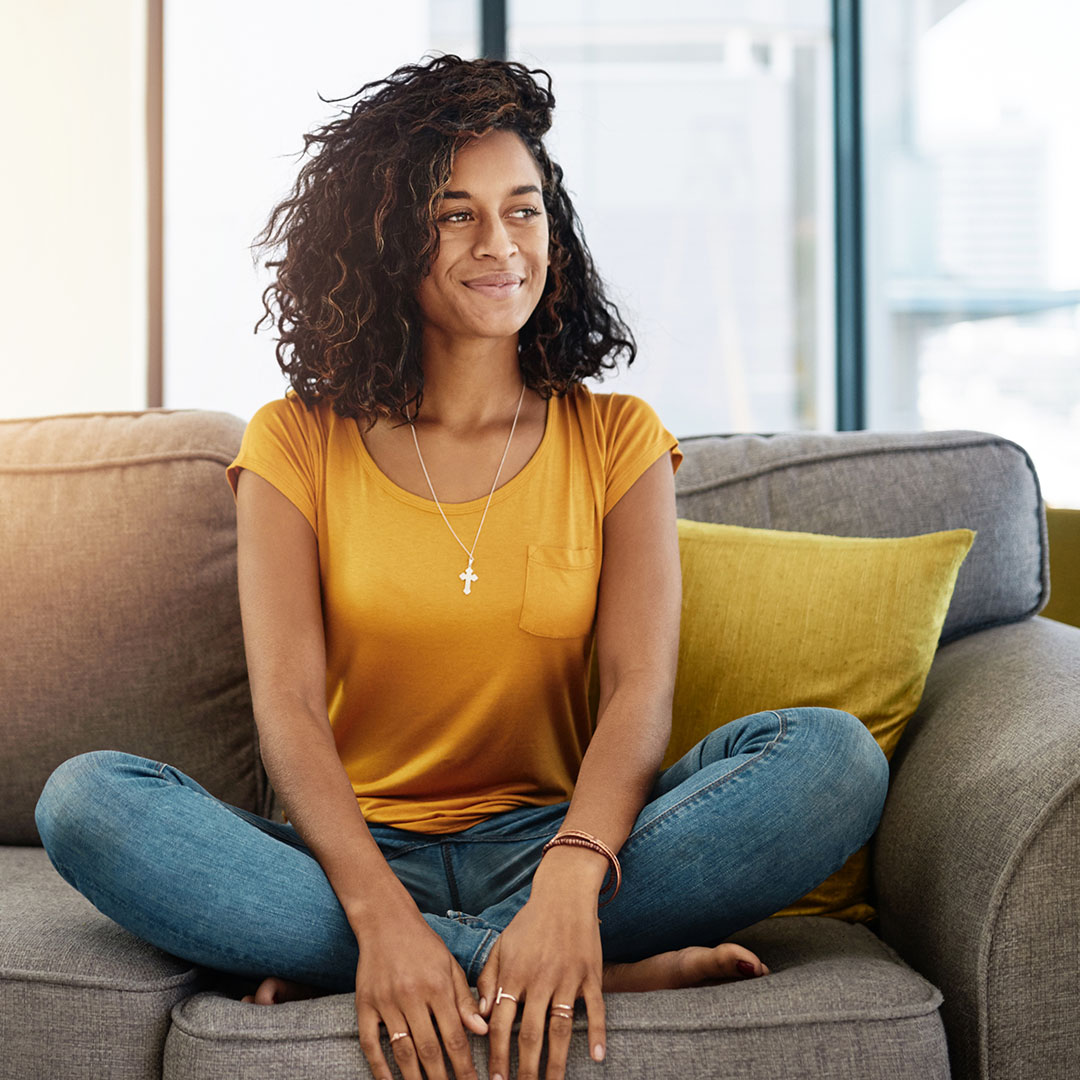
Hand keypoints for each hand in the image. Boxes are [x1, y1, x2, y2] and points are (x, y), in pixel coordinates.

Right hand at [353, 910, 488, 1079]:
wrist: (386, 921)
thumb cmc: (424, 945)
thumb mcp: (450, 966)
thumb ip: (465, 1000)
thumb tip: (481, 1031)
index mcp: (437, 986)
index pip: (455, 1037)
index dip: (464, 1067)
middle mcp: (412, 996)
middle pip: (429, 1049)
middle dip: (441, 1079)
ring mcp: (386, 1001)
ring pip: (402, 1051)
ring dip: (414, 1079)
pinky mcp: (365, 1004)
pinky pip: (370, 1043)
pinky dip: (378, 1068)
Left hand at [476, 868, 605, 1079]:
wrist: (564, 893)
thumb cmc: (529, 923)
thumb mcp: (502, 947)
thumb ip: (488, 980)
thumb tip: (479, 1016)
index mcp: (514, 974)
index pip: (501, 1023)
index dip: (497, 1054)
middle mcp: (539, 979)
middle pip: (530, 1034)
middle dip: (525, 1069)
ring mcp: (567, 977)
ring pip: (560, 1028)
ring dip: (556, 1062)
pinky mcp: (591, 974)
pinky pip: (595, 1009)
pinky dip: (597, 1033)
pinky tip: (597, 1057)